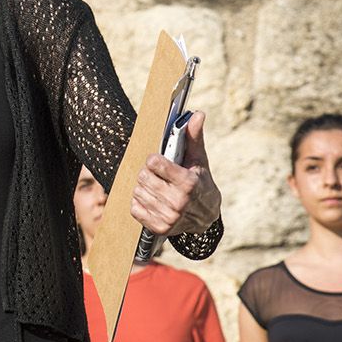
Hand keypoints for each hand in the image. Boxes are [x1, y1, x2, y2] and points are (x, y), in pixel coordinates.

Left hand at [130, 111, 220, 236]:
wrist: (206, 216)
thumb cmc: (201, 182)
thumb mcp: (199, 160)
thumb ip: (194, 137)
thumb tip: (197, 113)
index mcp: (189, 183)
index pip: (154, 163)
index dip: (155, 160)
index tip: (160, 162)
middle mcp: (179, 202)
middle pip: (143, 177)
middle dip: (148, 174)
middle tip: (158, 176)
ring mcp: (169, 217)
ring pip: (137, 192)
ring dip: (143, 188)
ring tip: (156, 188)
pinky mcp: (159, 228)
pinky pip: (135, 209)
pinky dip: (140, 203)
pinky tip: (152, 201)